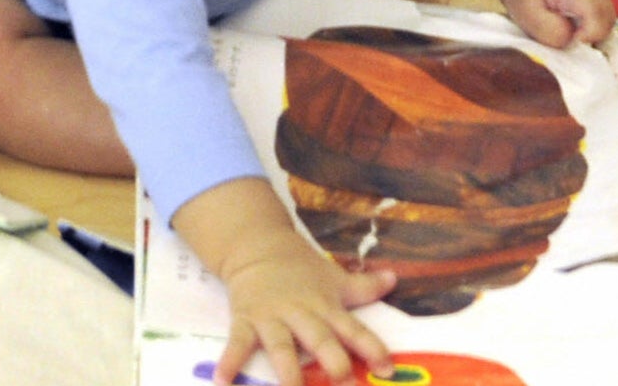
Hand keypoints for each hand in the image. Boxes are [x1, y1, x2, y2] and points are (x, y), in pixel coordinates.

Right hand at [212, 229, 390, 383]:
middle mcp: (302, 314)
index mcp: (326, 306)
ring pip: (282, 348)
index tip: (387, 369)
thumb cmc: (301, 269)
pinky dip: (229, 362)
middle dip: (333, 363)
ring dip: (288, 373)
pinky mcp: (245, 320)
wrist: (257, 245)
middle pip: (320, 340)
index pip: (354, 329)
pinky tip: (222, 381)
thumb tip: (395, 279)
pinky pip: (237, 344)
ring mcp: (272, 318)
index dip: (372, 348)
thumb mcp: (334, 277)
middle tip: (345, 383)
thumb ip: (364, 285)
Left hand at [495, 0, 617, 50]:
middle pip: (606, 23)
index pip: (598, 24)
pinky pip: (603, 11)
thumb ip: (550, 31)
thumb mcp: (526, 14)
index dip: (586, 40)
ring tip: (568, 29)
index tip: (567, 43)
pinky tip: (573, 19)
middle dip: (590, 38)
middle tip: (567, 40)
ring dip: (592, 31)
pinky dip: (593, 22)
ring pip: (607, 19)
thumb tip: (573, 41)